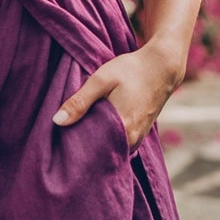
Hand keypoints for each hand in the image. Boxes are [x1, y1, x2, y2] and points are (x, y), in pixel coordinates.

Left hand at [50, 43, 182, 151]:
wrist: (163, 66)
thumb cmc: (131, 70)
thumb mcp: (101, 80)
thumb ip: (79, 101)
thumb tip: (57, 121)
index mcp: (121, 129)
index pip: (91, 152)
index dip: (74, 150)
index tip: (59, 146)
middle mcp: (131, 140)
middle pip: (100, 153)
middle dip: (83, 149)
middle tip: (63, 141)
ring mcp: (137, 139)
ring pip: (110, 149)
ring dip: (95, 144)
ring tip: (77, 135)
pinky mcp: (140, 135)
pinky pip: (119, 144)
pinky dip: (107, 140)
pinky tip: (95, 130)